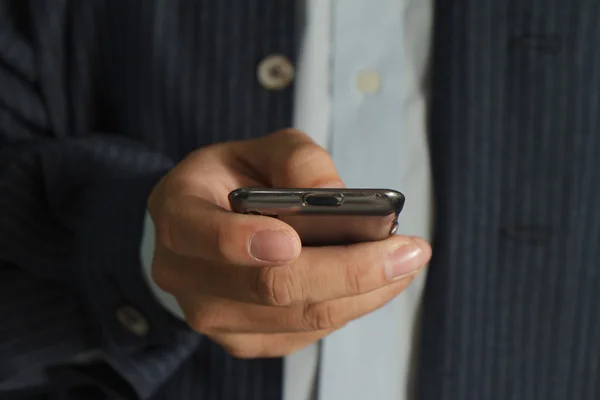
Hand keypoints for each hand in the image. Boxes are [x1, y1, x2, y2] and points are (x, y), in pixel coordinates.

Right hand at [147, 129, 431, 357]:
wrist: (206, 228)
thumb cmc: (235, 181)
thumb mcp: (260, 150)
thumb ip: (297, 160)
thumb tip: (340, 197)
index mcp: (178, 213)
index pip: (199, 233)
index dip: (242, 242)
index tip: (293, 239)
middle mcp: (186, 276)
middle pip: (270, 287)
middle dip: (347, 271)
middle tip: (407, 252)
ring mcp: (215, 317)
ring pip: (300, 316)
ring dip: (364, 292)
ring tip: (408, 262)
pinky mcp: (246, 341)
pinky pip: (308, 332)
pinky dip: (352, 306)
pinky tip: (379, 281)